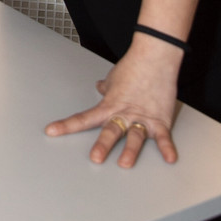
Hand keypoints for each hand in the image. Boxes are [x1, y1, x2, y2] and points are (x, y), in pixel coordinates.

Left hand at [44, 37, 182, 166]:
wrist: (154, 57)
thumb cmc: (133, 65)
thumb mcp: (114, 77)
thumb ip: (107, 87)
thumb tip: (101, 87)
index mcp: (109, 105)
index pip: (84, 117)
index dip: (67, 125)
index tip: (51, 131)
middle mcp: (124, 114)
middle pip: (110, 131)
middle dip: (102, 145)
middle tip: (95, 158)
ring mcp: (142, 118)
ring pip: (135, 136)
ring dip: (130, 150)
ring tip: (125, 163)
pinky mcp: (161, 119)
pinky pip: (164, 137)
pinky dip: (167, 148)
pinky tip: (169, 158)